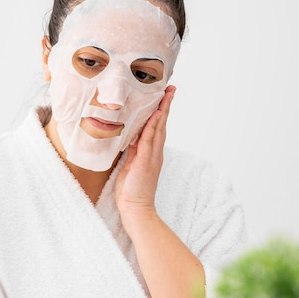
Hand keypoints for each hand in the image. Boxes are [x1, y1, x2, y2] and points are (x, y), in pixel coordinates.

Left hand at [115, 85, 174, 222]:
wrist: (136, 209)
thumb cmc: (131, 190)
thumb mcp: (130, 165)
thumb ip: (132, 150)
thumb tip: (128, 136)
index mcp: (150, 152)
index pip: (156, 127)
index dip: (160, 111)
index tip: (163, 96)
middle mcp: (155, 152)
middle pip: (162, 124)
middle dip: (165, 105)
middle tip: (170, 88)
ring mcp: (152, 157)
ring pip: (158, 129)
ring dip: (162, 110)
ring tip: (165, 94)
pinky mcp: (145, 162)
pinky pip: (149, 141)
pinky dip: (152, 127)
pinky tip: (154, 115)